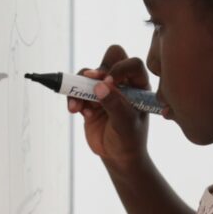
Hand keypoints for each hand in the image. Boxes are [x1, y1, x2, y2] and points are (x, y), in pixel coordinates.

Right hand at [67, 44, 152, 170]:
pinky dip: (73, 98)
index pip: (133, 64)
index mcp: (139, 85)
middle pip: (110, 58)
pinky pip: (76, 88)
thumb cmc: (129, 139)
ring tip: (77, 107)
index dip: (120, 69)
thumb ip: (115, 104)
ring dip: (79, 87)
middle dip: (98, 69)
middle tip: (91, 80)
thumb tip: (99, 85)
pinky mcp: (89, 97)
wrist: (117, 155)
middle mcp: (123, 83)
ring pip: (88, 73)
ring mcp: (105, 89)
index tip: (110, 83)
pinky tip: (77, 112)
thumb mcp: (125, 123)